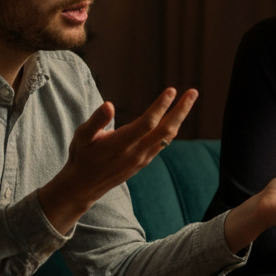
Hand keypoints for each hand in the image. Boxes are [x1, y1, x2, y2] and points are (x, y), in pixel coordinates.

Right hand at [39, 87, 197, 233]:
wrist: (85, 185)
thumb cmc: (82, 156)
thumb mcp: (81, 137)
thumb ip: (96, 121)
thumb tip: (109, 105)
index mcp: (121, 143)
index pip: (147, 123)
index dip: (161, 106)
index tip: (172, 90)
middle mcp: (136, 152)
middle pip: (166, 129)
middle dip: (181, 110)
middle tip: (193, 92)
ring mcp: (143, 158)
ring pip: (168, 136)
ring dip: (180, 117)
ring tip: (189, 99)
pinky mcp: (145, 161)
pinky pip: (163, 143)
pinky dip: (172, 127)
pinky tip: (177, 116)